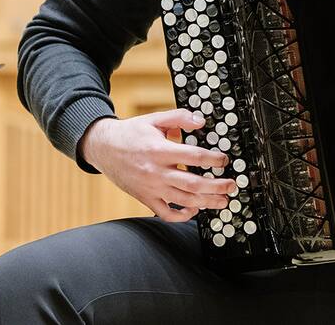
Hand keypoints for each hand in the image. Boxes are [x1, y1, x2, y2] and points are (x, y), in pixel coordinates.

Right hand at [80, 109, 236, 221]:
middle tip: (231, 185)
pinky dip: (181, 216)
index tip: (224, 160)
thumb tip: (201, 121)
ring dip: (206, 202)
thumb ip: (179, 117)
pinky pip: (165, 213)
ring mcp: (151, 188)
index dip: (213, 160)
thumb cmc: (131, 133)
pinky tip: (194, 210)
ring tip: (222, 201)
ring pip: (183, 201)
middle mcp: (156, 172)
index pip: (194, 157)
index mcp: (160, 151)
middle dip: (216, 186)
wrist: (103, 147)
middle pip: (193, 184)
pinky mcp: (145, 198)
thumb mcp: (154, 119)